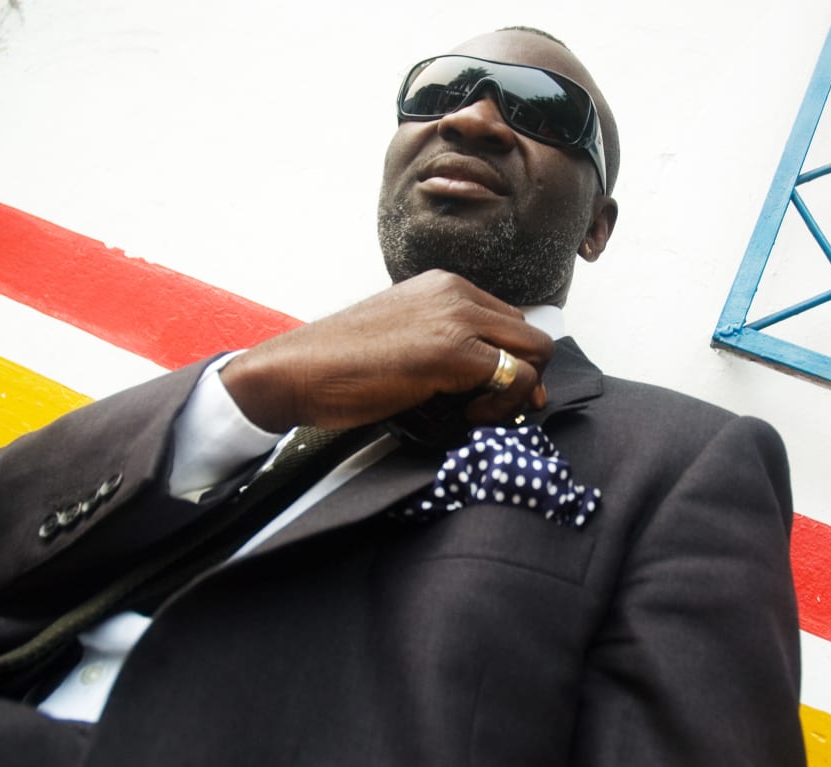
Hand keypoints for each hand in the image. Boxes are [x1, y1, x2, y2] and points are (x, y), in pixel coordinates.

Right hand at [219, 270, 553, 431]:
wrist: (296, 371)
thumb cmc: (341, 365)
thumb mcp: (403, 338)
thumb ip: (446, 344)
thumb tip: (493, 377)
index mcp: (444, 286)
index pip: (510, 320)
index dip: (513, 360)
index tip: (493, 393)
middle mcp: (455, 293)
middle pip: (530, 334)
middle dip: (525, 377)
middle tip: (494, 408)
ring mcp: (455, 319)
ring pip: (534, 352)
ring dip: (518, 391)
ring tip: (479, 412)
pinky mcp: (451, 351)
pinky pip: (514, 376)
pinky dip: (504, 404)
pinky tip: (470, 416)